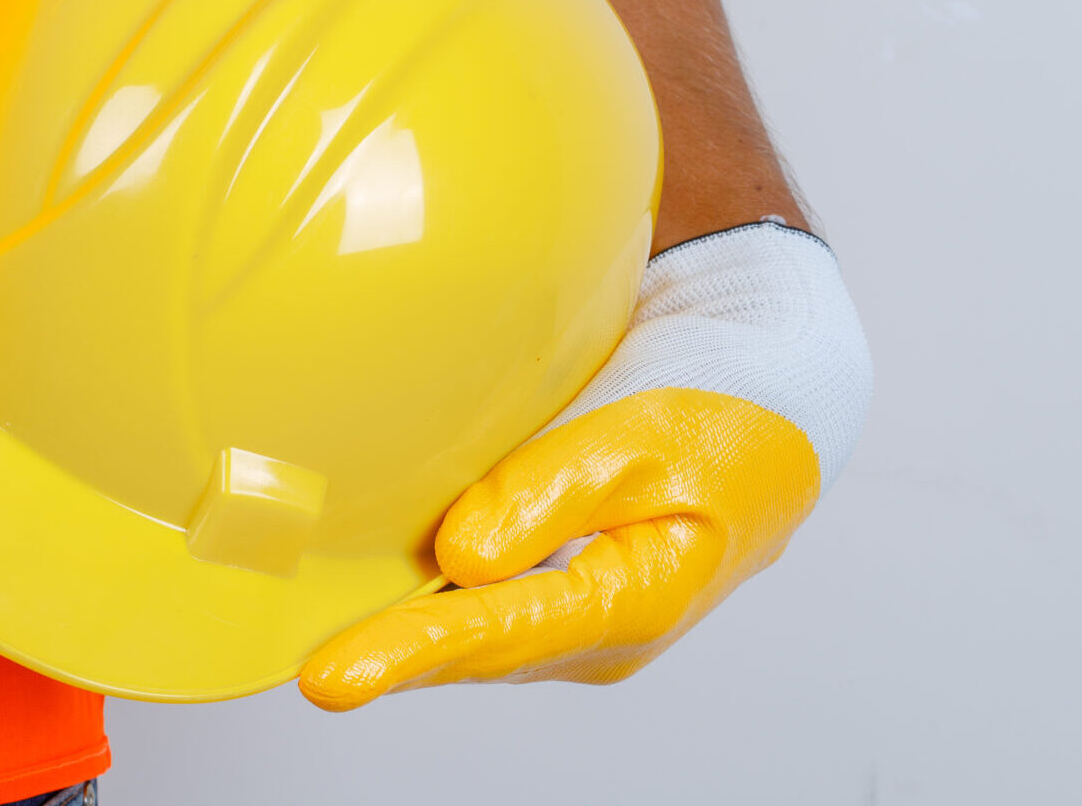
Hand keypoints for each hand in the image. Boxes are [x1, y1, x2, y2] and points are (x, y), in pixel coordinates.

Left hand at [300, 221, 869, 708]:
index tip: (335, 677)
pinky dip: (433, 600)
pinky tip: (376, 592)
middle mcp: (604, 628)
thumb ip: (549, 493)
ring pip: (480, 633)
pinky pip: (486, 602)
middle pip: (482, 649)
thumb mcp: (643, 437)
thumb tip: (463, 558)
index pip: (503, 631)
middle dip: (398, 658)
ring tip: (325, 644)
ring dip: (409, 634)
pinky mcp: (560, 584)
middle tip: (314, 673)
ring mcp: (582, 614)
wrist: (767, 404)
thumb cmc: (720, 415)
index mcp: (637, 599)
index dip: (413, 652)